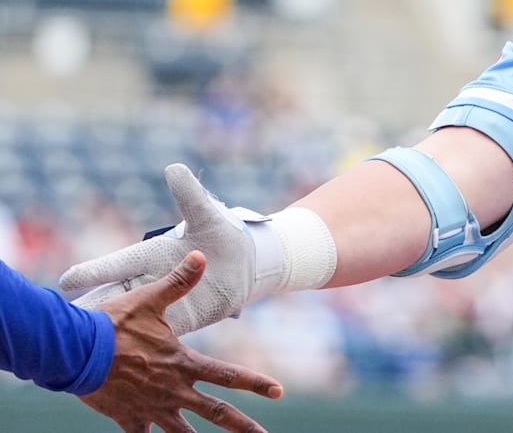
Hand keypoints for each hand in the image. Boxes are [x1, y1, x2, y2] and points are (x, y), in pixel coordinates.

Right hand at [60, 164, 256, 335]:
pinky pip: (158, 335)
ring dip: (113, 334)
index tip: (67, 281)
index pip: (118, 264)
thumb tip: (174, 168)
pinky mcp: (183, 321)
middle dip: (91, 309)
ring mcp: (165, 304)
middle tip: (63, 322)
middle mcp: (152, 281)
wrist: (247, 261)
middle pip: (114, 297)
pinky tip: (126, 362)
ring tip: (86, 349)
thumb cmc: (221, 234)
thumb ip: (190, 196)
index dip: (95, 273)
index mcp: (152, 255)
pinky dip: (143, 347)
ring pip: (132, 321)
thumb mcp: (207, 215)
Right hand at [80, 250, 283, 432]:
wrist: (75, 352)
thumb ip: (179, 281)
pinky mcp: (129, 419)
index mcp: (183, 364)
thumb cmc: (112, 324)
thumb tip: (201, 255)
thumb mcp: (150, 300)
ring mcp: (152, 408)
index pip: (229, 375)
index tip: (279, 391)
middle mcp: (174, 390)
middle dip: (243, 427)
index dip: (256, 383)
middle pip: (217, 413)